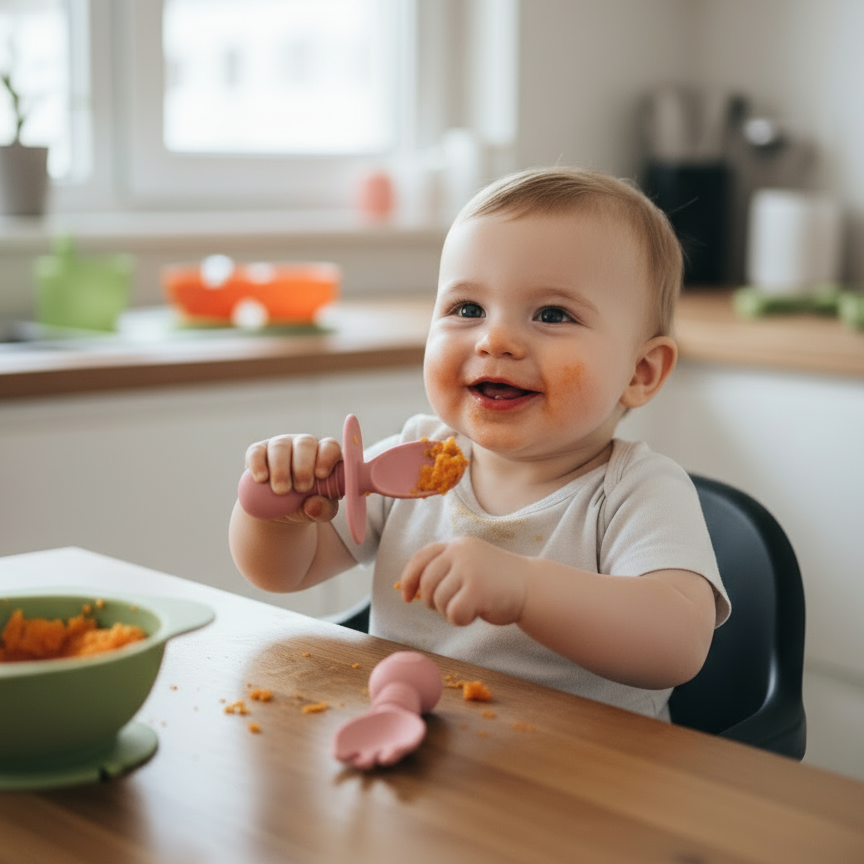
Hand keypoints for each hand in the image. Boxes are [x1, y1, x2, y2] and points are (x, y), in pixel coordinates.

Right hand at [244, 434, 341, 523]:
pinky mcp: (258, 451)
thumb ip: (323, 510)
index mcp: (324, 455)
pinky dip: (258, 464)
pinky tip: (261, 479)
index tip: (321, 475)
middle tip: (301, 489)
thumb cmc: (306, 505)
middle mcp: (304, 445)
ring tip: (281, 491)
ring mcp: (281, 445)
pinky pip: (256, 452)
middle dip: (303, 467)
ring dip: (280, 468)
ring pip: (280, 446)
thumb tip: (314, 505)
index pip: (330, 446)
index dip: (326, 457)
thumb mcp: (319, 513)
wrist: (277, 509)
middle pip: (305, 443)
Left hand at [399, 537, 529, 626]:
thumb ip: (445, 569)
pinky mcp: (477, 590)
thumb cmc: (496, 581)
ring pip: (438, 601)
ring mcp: (469, 570)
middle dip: (432, 601)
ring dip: (449, 611)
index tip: (406, 596)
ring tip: (470, 605)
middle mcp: (460, 553)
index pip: (421, 558)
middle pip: (427, 584)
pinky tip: (476, 613)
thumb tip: (411, 588)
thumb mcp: (469, 564)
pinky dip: (461, 619)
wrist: (531, 587)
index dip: (409, 578)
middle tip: (451, 606)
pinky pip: (453, 613)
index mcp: (456, 545)